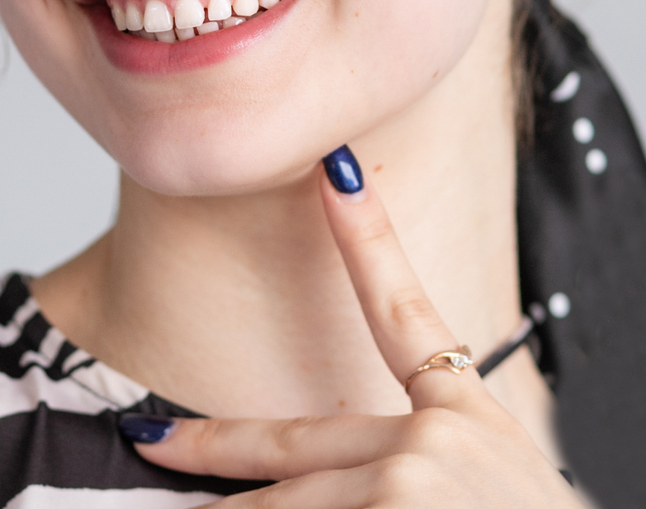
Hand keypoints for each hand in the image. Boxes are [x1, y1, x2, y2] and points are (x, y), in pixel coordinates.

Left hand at [124, 147, 581, 507]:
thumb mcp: (495, 492)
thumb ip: (428, 466)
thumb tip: (360, 484)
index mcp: (469, 420)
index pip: (405, 313)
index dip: (366, 237)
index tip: (335, 169)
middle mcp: (435, 437)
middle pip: (288, 442)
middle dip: (208, 446)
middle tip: (150, 440)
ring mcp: (407, 476)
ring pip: (279, 508)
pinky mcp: (393, 506)